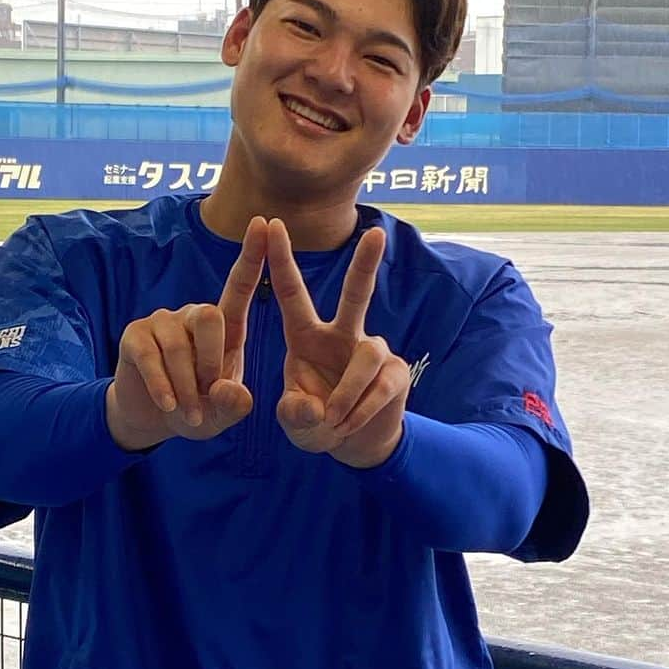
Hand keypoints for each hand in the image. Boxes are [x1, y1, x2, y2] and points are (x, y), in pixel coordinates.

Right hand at [106, 216, 267, 449]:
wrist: (154, 420)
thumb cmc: (198, 410)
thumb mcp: (222, 413)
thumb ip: (233, 405)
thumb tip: (230, 390)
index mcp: (225, 327)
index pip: (240, 286)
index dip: (252, 256)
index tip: (265, 222)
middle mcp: (193, 315)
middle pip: (209, 316)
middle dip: (211, 361)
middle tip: (209, 396)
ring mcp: (162, 322)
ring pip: (178, 346)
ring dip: (186, 387)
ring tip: (190, 414)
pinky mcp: (134, 336)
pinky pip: (150, 358)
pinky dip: (163, 387)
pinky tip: (168, 405)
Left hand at [267, 218, 410, 468]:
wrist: (353, 445)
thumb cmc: (315, 422)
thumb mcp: (296, 422)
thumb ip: (295, 415)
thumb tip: (312, 407)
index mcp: (306, 338)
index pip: (292, 295)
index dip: (282, 261)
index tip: (272, 224)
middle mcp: (341, 336)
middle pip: (356, 295)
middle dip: (366, 265)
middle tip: (376, 234)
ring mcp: (371, 351)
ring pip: (367, 355)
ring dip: (347, 392)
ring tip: (333, 421)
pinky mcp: (396, 372)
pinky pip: (380, 384)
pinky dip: (361, 409)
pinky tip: (348, 425)